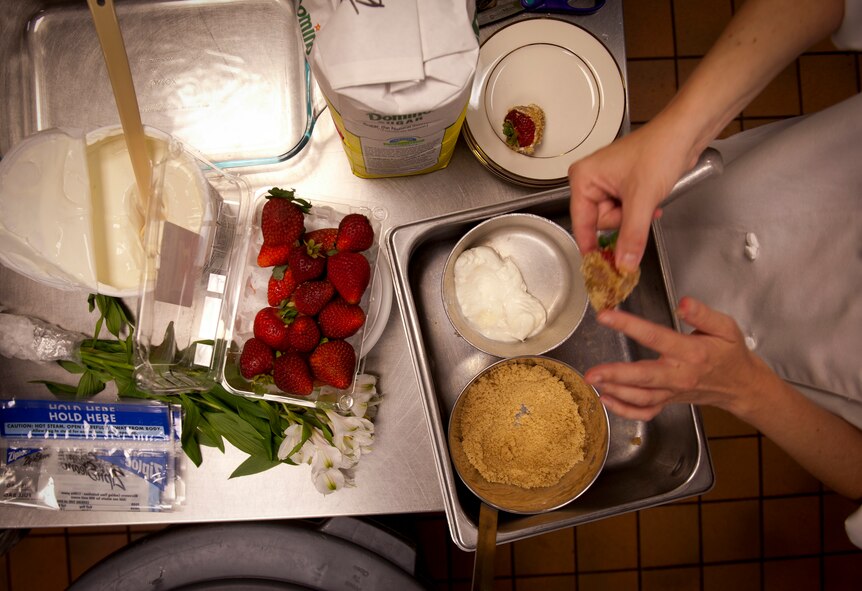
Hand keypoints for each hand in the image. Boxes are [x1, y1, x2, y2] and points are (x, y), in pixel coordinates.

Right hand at [568, 114, 698, 272]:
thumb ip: (631, 236)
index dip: (591, 246)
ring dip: (634, 217)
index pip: (581, 223)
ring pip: (616, 219)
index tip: (598, 269)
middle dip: (623, 223)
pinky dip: (639, 212)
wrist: (685, 134)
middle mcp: (590, 180)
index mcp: (583, 178)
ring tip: (648, 201)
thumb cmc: (659, 151)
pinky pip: (626, 212)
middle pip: (600, 222)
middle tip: (640, 211)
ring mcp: (607, 183)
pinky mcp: (622, 186)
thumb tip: (623, 264)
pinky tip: (651, 203)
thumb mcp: (643, 200)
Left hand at [584, 297, 769, 420]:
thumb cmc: (731, 354)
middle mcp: (679, 375)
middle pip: (644, 377)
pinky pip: (645, 412)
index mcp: (691, 352)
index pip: (656, 337)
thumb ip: (703, 314)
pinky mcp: (668, 402)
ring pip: (641, 397)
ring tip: (593, 382)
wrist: (741, 386)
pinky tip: (606, 401)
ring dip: (615, 392)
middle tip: (592, 372)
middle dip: (616, 375)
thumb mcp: (727, 328)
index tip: (606, 316)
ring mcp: (672, 392)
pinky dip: (625, 411)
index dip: (629, 326)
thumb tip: (683, 303)